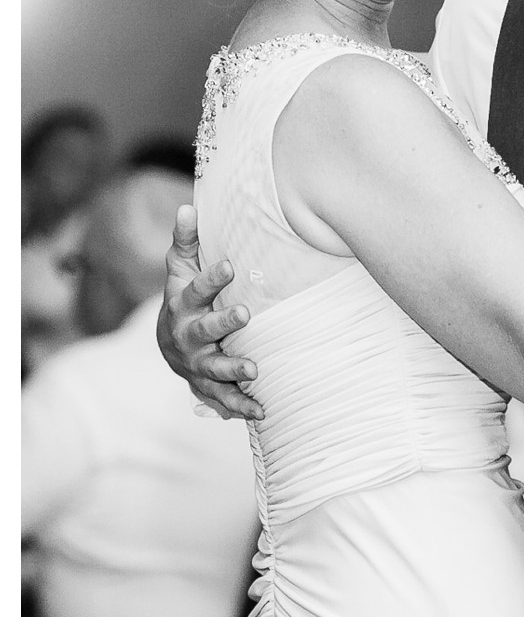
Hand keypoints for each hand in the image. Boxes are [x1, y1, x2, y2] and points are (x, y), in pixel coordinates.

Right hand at [156, 205, 262, 420]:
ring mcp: (196, 362)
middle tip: (245, 314)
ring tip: (254, 370)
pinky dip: (240, 406)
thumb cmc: (183, 296)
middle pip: (203, 330)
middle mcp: (187, 335)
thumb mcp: (180, 269)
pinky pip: (223, 397)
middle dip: (223, 323)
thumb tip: (188, 206)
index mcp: (183, 304)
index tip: (230, 265)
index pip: (196, 289)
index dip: (211, 279)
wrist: (169, 344)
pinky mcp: (207, 385)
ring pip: (213, 367)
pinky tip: (261, 410)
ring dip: (233, 369)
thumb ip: (187, 240)